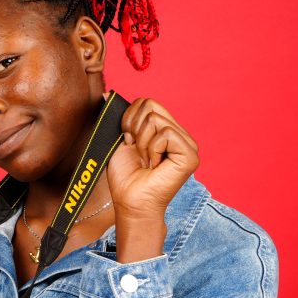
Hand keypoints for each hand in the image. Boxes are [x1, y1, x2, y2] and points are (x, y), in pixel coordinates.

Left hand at [106, 98, 198, 261]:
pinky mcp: (190, 155)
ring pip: (155, 119)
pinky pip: (164, 134)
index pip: (147, 102)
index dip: (129, 119)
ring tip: (146, 160)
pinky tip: (154, 165)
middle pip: (151, 105)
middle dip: (134, 128)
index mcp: (166, 130)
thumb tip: (107, 94)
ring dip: (142, 142)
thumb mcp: (120, 140)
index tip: (128, 142)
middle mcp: (180, 135)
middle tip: (137, 151)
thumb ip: (119, 118)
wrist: (130, 202)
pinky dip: (152, 149)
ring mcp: (187, 144)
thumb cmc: (125, 176)